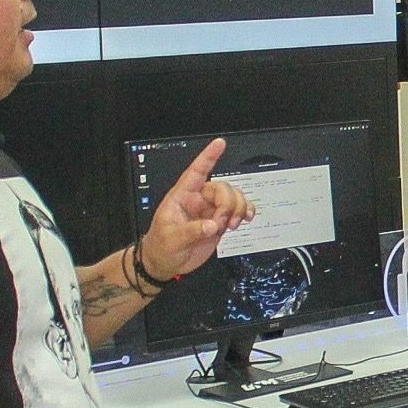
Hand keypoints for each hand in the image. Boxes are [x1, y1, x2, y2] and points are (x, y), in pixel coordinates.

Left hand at [143, 136, 255, 278]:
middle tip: (221, 223)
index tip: (220, 144)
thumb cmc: (161, 247)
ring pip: (234, 198)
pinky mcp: (219, 222)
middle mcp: (198, 200)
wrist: (166, 263)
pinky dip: (246, 212)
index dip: (208, 156)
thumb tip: (213, 225)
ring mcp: (210, 211)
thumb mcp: (171, 238)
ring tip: (231, 225)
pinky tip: (246, 218)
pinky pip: (239, 211)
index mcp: (182, 197)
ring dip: (239, 209)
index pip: (196, 171)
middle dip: (228, 205)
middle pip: (222, 188)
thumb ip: (192, 231)